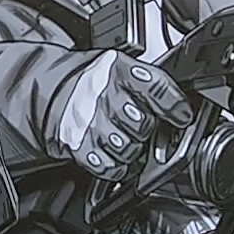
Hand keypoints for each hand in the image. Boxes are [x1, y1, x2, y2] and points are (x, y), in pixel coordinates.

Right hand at [55, 51, 194, 179]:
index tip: (182, 116)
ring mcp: (89, 123)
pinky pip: (109, 166)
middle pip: (143, 124)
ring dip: (133, 149)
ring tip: (126, 139)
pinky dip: (117, 166)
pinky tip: (114, 154)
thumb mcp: (122, 67)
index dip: (175, 107)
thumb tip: (181, 106)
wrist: (51, 88)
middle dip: (148, 128)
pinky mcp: (78, 146)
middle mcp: (103, 97)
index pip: (156, 90)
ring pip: (128, 149)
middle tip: (143, 126)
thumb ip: (149, 83)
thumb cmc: (92, 81)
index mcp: (118, 71)